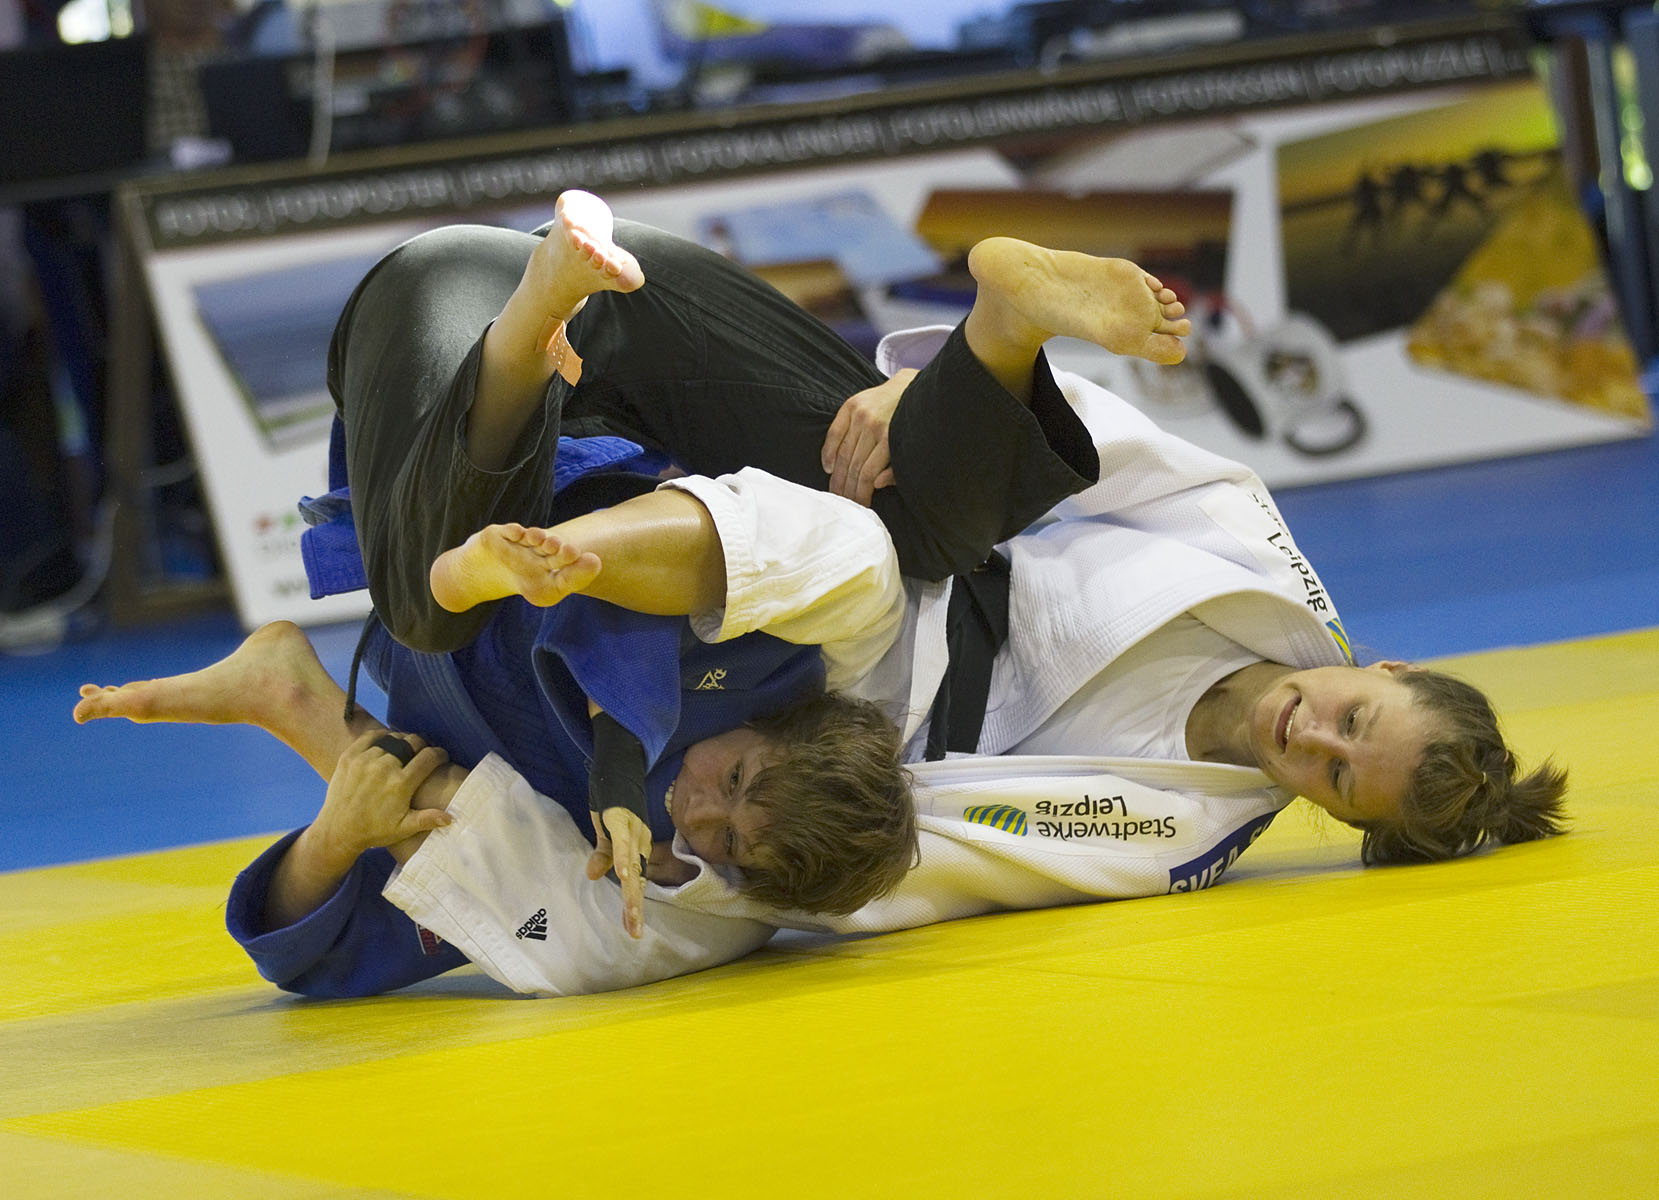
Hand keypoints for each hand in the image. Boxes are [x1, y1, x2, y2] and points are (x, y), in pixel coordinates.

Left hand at [313, 730, 451, 859]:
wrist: (337, 831)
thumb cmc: (374, 831)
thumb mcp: (403, 828)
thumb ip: (427, 819)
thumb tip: (451, 817)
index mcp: (401, 784)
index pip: (429, 757)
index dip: (440, 754)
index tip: (442, 756)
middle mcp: (384, 767)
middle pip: (412, 743)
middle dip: (422, 745)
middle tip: (424, 751)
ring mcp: (365, 760)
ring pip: (392, 739)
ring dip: (402, 741)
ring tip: (405, 748)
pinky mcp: (349, 757)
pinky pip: (370, 736)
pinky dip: (381, 736)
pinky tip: (386, 741)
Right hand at [585, 806, 651, 937]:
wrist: (620, 766)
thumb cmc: (614, 802)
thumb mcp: (606, 833)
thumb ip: (603, 855)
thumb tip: (594, 876)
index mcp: (636, 849)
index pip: (636, 883)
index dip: (634, 906)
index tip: (631, 929)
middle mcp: (639, 843)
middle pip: (638, 880)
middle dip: (635, 907)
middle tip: (634, 932)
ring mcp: (633, 831)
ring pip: (633, 865)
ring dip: (632, 889)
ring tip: (632, 913)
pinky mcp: (623, 819)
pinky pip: (623, 841)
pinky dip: (622, 858)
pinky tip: (623, 875)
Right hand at [821, 368, 914, 504]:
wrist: (910, 387)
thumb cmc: (912, 424)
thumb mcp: (911, 448)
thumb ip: (896, 469)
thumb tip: (876, 485)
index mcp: (890, 438)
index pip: (867, 474)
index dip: (861, 494)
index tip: (860, 506)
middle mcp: (873, 425)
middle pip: (853, 465)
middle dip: (848, 489)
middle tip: (845, 504)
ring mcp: (860, 414)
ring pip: (843, 453)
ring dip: (837, 476)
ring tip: (835, 491)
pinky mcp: (850, 405)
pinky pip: (834, 433)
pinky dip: (829, 452)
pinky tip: (829, 468)